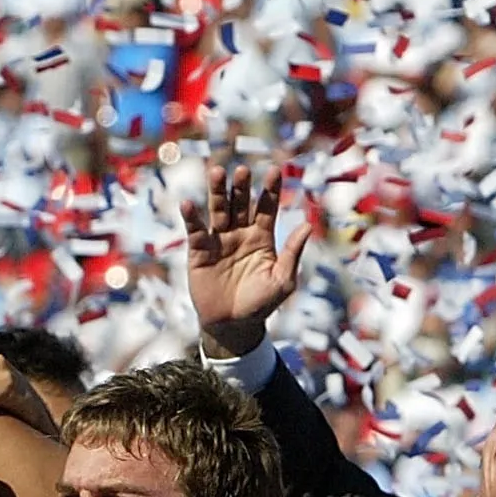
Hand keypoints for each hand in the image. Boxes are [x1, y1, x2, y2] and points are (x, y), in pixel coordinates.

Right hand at [183, 165, 311, 357]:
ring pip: (218, 210)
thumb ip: (292, 252)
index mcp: (262, 237)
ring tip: (217, 172)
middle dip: (242, 187)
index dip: (270, 189)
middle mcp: (240, 233)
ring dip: (217, 192)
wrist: (233, 325)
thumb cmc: (261, 304)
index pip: (267, 207)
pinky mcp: (199, 252)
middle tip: (242, 171)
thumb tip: (306, 225)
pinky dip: (191, 218)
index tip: (274, 170)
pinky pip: (195, 231)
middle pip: (241, 203)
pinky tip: (188, 204)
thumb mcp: (282, 280)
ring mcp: (219, 241)